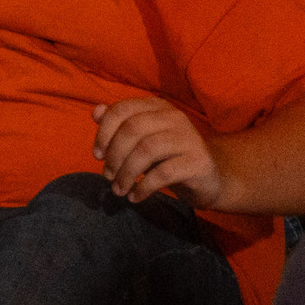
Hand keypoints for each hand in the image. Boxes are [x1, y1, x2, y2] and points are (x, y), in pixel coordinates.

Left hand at [93, 94, 223, 206]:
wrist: (208, 178)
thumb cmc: (167, 157)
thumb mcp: (141, 141)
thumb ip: (119, 126)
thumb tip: (96, 112)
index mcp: (157, 107)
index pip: (122, 109)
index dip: (104, 132)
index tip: (97, 155)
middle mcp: (174, 117)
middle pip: (133, 129)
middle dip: (114, 155)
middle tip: (107, 176)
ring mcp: (188, 138)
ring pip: (146, 150)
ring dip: (126, 173)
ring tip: (119, 190)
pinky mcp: (197, 162)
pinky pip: (164, 173)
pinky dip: (144, 187)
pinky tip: (135, 197)